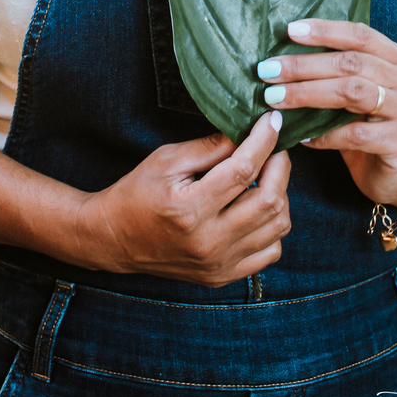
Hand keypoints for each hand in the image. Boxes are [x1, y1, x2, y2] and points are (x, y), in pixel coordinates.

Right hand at [80, 111, 290, 284]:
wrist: (115, 239)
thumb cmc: (138, 193)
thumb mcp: (167, 159)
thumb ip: (209, 147)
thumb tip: (247, 133)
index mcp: (190, 209)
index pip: (243, 170)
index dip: (264, 141)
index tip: (273, 121)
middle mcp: (208, 242)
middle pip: (269, 201)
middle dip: (280, 166)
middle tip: (274, 147)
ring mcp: (218, 264)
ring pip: (277, 227)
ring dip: (280, 195)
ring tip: (266, 176)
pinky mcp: (223, 275)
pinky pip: (270, 252)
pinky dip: (273, 226)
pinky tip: (257, 208)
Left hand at [256, 19, 396, 206]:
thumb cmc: (371, 127)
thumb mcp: (358, 94)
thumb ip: (336, 74)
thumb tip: (283, 58)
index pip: (360, 35)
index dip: (325, 31)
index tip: (289, 30)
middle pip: (351, 63)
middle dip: (304, 65)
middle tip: (268, 70)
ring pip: (353, 92)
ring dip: (308, 93)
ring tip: (276, 97)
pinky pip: (356, 135)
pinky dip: (324, 135)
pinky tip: (301, 137)